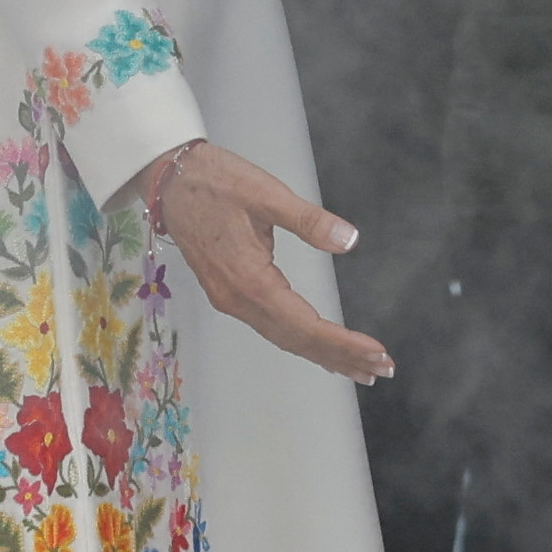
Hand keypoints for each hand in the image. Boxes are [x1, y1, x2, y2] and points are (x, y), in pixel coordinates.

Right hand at [135, 139, 392, 384]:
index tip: (376, 353)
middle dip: (341, 358)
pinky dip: (302, 341)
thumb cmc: (215, 181)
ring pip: (284, 338)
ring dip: (324, 355)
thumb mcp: (265, 193)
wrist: (169, 181)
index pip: (306, 325)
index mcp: (250, 280)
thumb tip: (349, 240)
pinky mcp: (229, 293)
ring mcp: (231, 300)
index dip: (343, 343)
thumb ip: (309, 220)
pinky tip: (321, 349)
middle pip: (297, 340)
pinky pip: (272, 327)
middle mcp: (239, 300)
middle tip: (382, 370)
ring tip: (361, 369)